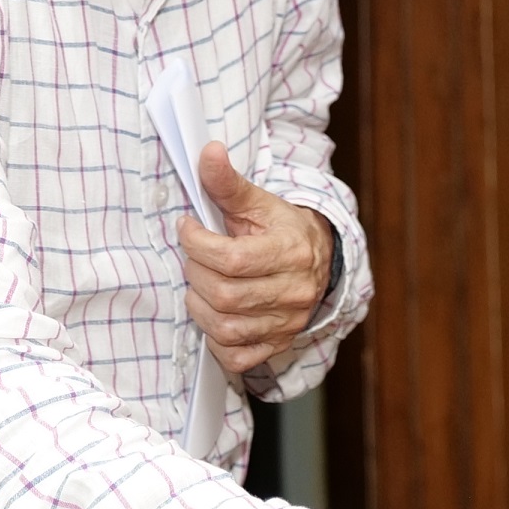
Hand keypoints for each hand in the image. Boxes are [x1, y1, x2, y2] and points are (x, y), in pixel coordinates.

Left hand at [177, 143, 334, 373]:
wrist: (320, 260)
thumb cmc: (282, 230)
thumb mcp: (258, 202)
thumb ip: (228, 182)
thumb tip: (207, 152)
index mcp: (292, 252)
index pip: (231, 259)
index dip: (196, 243)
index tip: (188, 228)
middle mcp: (295, 291)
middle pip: (224, 295)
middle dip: (195, 273)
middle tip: (194, 257)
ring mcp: (288, 322)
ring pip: (226, 328)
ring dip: (199, 306)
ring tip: (200, 285)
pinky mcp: (278, 344)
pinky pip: (238, 357)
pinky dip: (217, 341)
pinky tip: (214, 315)